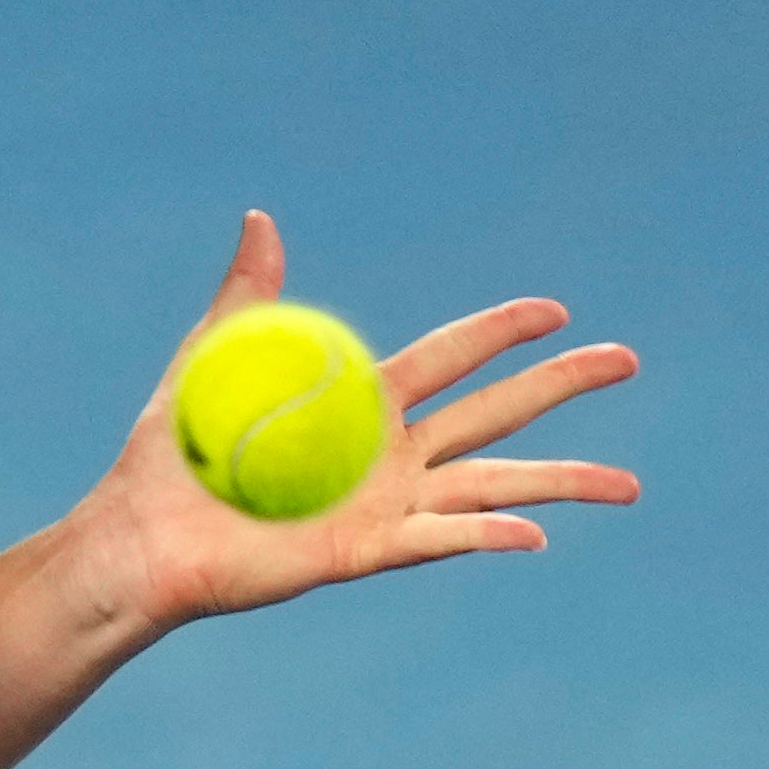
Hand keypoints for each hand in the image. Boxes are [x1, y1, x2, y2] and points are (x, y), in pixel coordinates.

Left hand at [78, 211, 639, 630]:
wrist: (140, 536)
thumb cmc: (171, 455)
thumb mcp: (213, 361)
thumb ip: (248, 297)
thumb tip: (260, 218)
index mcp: (361, 404)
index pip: (450, 357)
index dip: (501, 332)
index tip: (556, 310)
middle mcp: (388, 455)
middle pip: (495, 412)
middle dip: (560, 385)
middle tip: (626, 359)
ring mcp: (385, 505)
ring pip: (492, 486)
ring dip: (561, 482)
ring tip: (628, 485)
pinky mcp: (364, 550)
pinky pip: (437, 541)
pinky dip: (484, 536)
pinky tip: (533, 534)